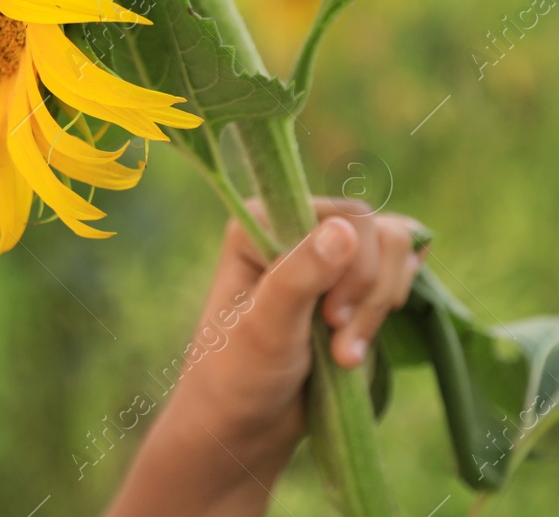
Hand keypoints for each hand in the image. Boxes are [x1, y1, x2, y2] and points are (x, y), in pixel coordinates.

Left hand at [104, 197, 426, 516]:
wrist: (245, 421)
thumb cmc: (240, 373)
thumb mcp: (265, 328)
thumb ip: (299, 278)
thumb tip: (343, 229)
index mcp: (263, 221)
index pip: (348, 217)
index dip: (355, 269)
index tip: (330, 319)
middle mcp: (295, 227)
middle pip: (381, 234)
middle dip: (369, 295)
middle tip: (338, 347)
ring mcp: (327, 254)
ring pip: (397, 253)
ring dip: (379, 309)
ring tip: (344, 356)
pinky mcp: (350, 283)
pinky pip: (399, 273)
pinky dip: (390, 307)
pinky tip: (362, 339)